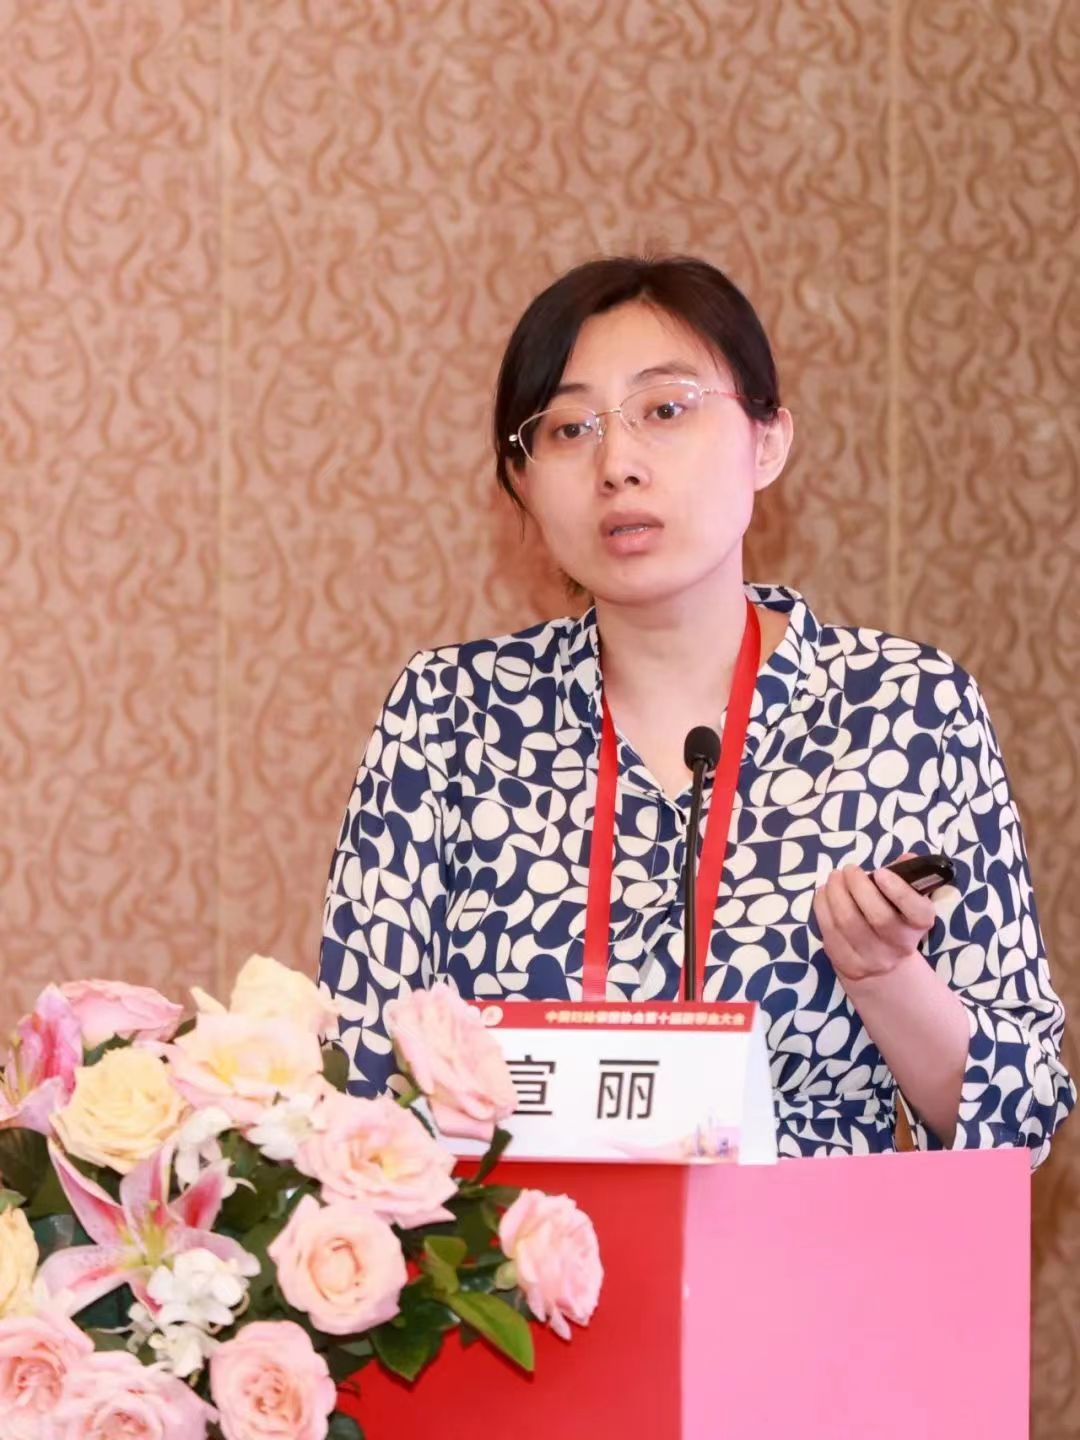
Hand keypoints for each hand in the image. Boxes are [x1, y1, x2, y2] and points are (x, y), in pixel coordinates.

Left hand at [813, 859, 938, 984]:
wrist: (881, 967)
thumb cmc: (894, 920)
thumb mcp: (907, 901)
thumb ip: (907, 877)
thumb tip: (906, 858)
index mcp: (918, 926)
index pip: (917, 911)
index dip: (899, 891)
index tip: (880, 872)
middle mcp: (899, 946)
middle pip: (879, 917)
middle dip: (858, 886)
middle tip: (848, 869)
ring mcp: (872, 958)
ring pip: (848, 923)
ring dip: (836, 893)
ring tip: (834, 878)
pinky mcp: (846, 963)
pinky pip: (829, 931)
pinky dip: (822, 906)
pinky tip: (824, 893)